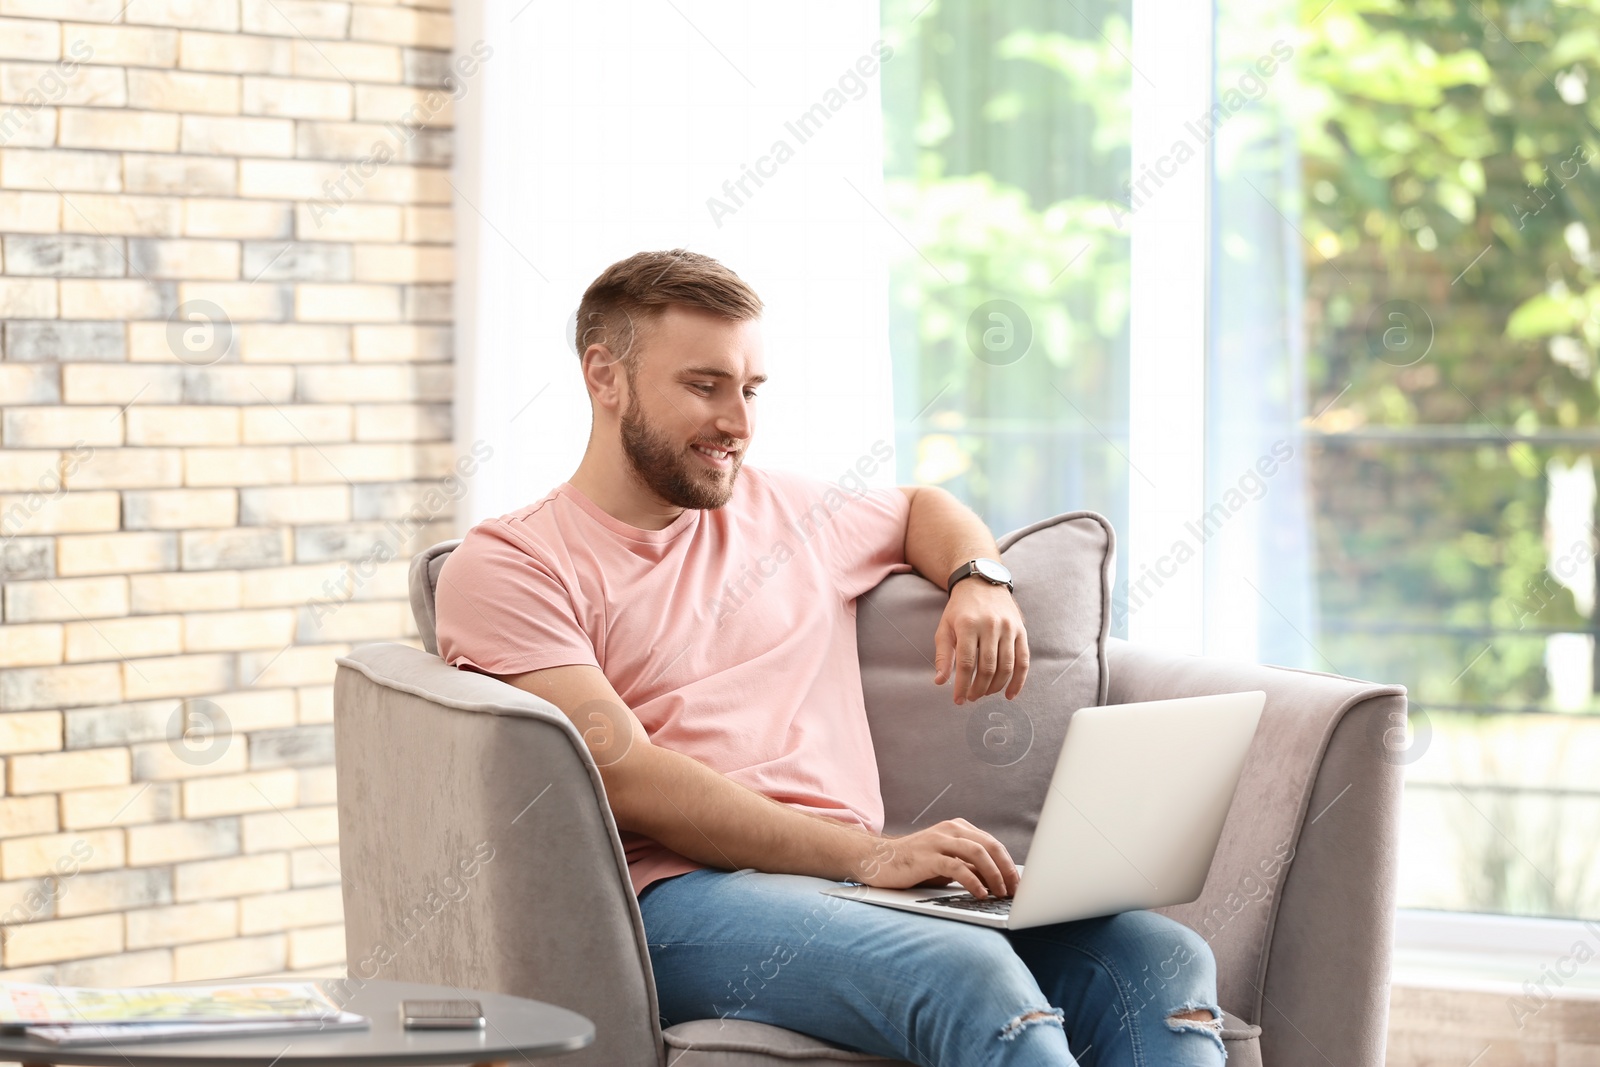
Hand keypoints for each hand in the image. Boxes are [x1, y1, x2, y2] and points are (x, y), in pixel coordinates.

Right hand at [851, 819, 1019, 899]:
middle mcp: (950, 830)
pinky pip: (957, 867)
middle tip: (1015, 891)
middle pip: (990, 846)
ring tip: (1001, 893)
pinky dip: (973, 881)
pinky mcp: (927, 857)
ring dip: (995, 875)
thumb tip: (998, 882)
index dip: (1009, 865)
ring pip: (977, 853)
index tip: (1019, 885)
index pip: (993, 844)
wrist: (878, 860)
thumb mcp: (947, 864)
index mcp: (957, 828)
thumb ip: (969, 867)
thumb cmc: (915, 865)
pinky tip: (980, 893)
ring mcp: (938, 841)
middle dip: (1007, 870)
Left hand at [933, 579, 1028, 703]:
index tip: (958, 700)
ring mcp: (1009, 628)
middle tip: (971, 697)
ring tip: (984, 693)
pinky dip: (1018, 681)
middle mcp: (991, 626)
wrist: (983, 583)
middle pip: (987, 667)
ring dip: (995, 687)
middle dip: (978, 688)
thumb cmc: (960, 609)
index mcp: (968, 624)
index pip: (966, 663)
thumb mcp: (945, 627)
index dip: (962, 685)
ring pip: (1006, 667)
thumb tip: (940, 682)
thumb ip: (943, 655)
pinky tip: (1009, 694)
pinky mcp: (1022, 631)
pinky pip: (1023, 661)